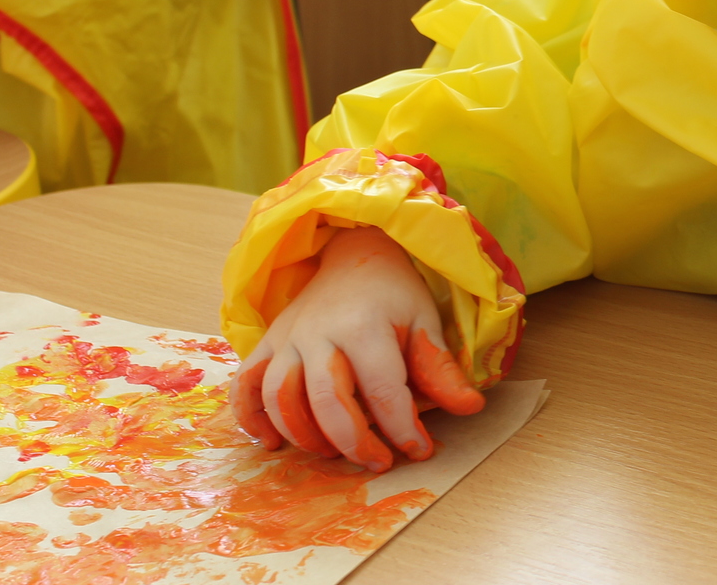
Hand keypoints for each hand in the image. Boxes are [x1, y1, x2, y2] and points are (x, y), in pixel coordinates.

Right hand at [229, 225, 484, 470]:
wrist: (354, 254)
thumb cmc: (394, 293)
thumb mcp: (425, 321)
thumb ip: (440, 368)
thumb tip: (471, 408)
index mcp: (364, 325)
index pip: (382, 389)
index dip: (401, 428)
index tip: (420, 451)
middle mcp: (317, 332)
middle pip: (326, 400)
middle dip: (353, 441)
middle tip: (378, 462)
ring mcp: (286, 339)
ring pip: (280, 399)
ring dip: (304, 436)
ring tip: (333, 453)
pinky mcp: (266, 344)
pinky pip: (245, 386)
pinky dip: (251, 420)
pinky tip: (272, 444)